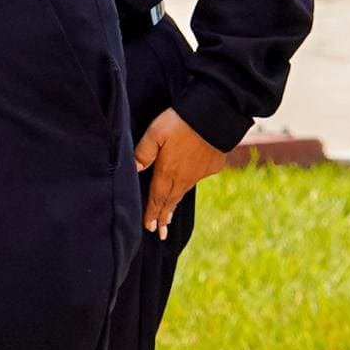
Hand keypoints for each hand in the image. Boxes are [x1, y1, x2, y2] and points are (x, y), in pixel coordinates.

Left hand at [135, 108, 231, 236]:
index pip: (156, 198)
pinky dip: (191, 183)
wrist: (216, 115)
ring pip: (184, 191)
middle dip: (163, 217)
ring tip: (171, 214)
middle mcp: (184, 177)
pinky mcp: (213, 165)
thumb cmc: (181, 122)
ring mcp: (200, 172)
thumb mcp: (155, 132)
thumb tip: (133, 170)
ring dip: (175, 204)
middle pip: (170, 201)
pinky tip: (189, 183)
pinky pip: (198, 178)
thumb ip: (143, 152)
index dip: (151, 214)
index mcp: (168, 172)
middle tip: (160, 233)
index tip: (149, 228)